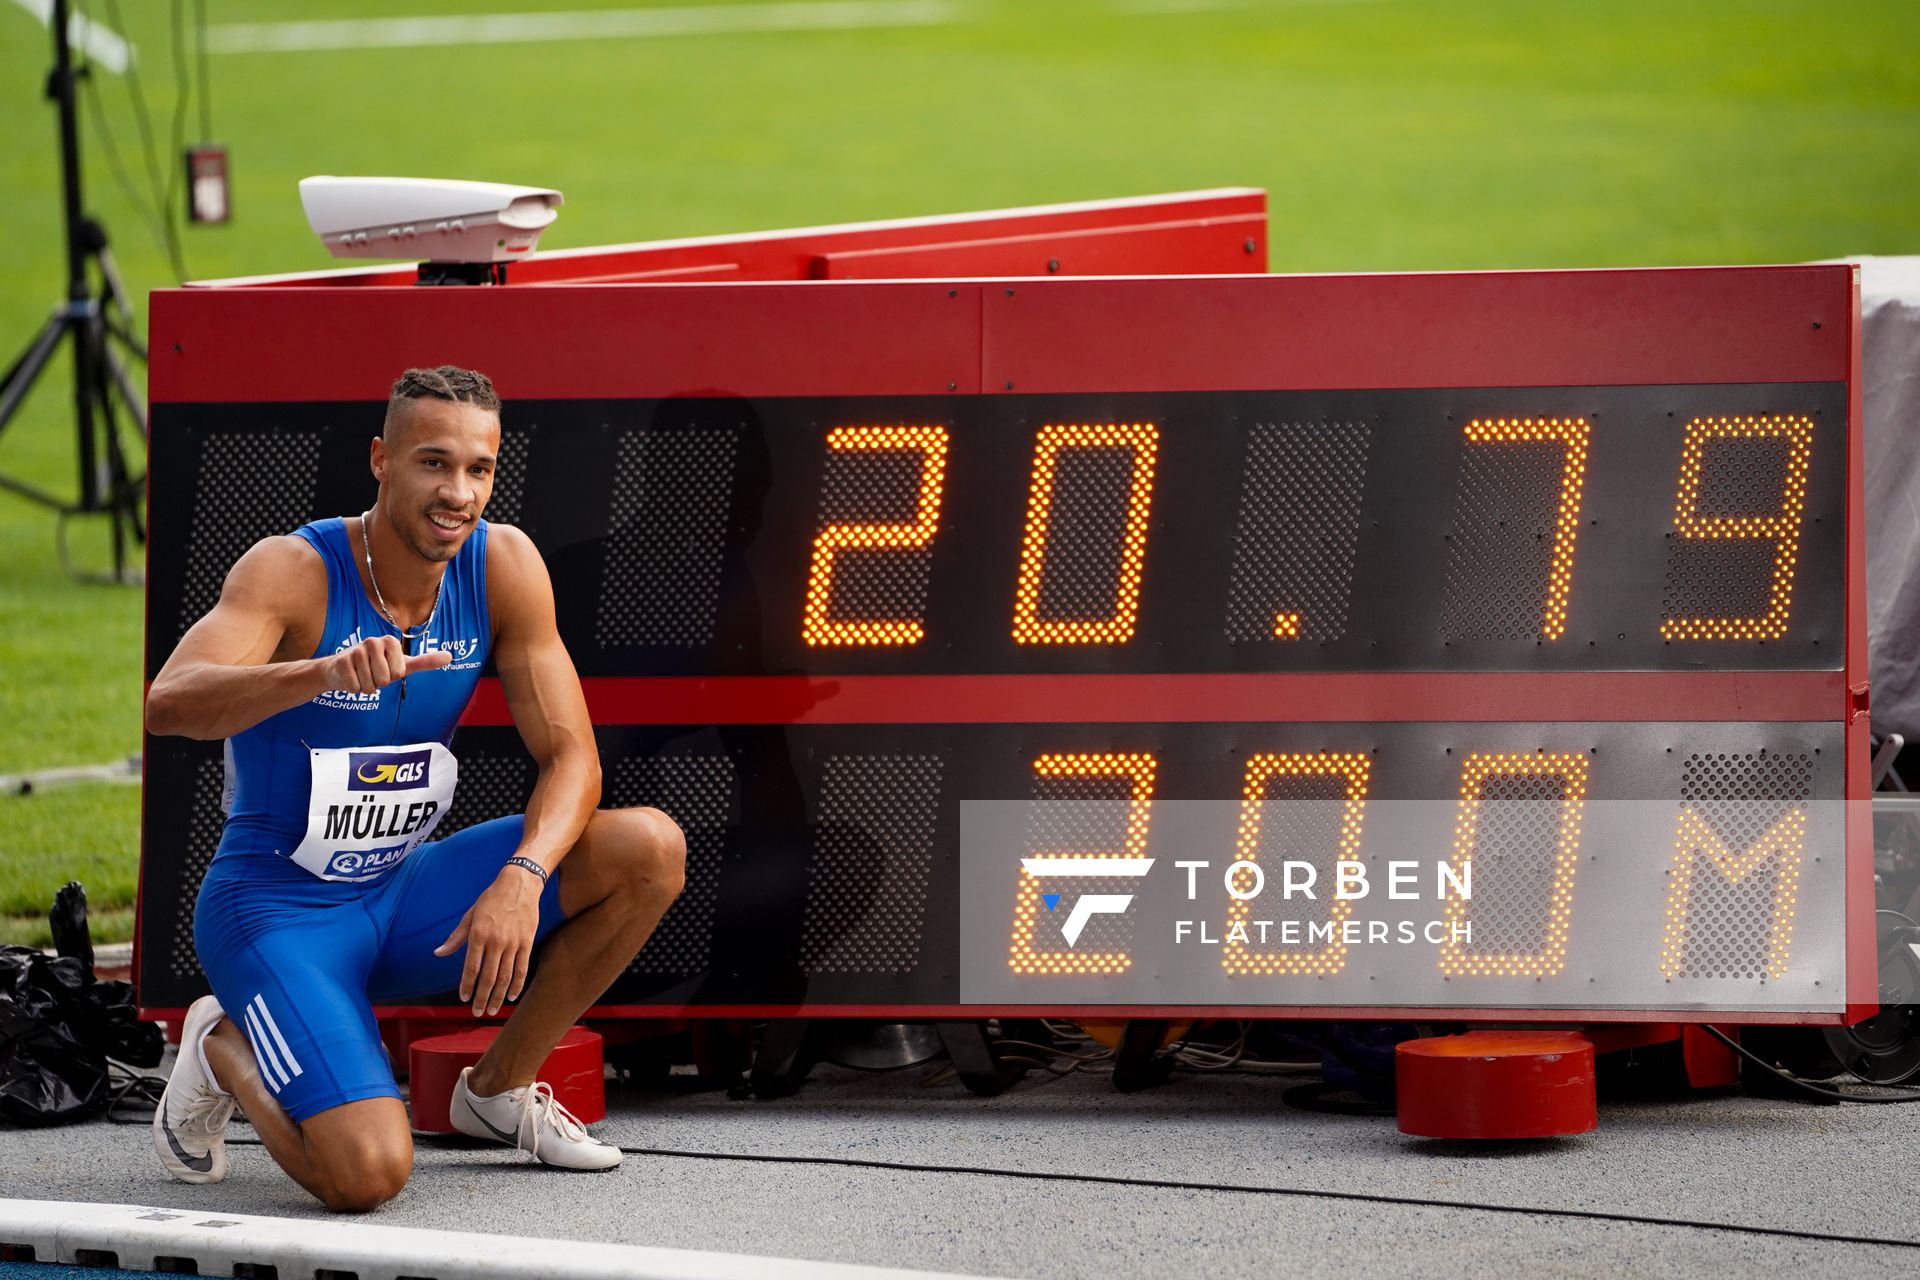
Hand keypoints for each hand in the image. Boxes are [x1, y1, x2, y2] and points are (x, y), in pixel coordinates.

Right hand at [320, 635, 450, 692]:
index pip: (399, 673)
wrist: (342, 669)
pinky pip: (354, 687)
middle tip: (373, 673)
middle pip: (384, 680)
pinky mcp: (341, 662)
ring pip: (369, 685)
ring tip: (362, 675)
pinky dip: (354, 688)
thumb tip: (450, 656)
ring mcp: (355, 650)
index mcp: (390, 641)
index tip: (387, 668)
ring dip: (366, 686)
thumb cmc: (377, 667)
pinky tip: (351, 678)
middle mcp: (373, 642)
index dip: (393, 676)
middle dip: (379, 683)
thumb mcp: (403, 664)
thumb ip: (425, 661)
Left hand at [434, 869, 541, 1015]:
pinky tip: (512, 996)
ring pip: (506, 977)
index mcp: (478, 934)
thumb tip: (439, 953)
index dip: (467, 985)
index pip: (471, 967)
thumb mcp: (470, 915)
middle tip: (477, 1012)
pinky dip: (517, 984)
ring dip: (499, 996)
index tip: (463, 998)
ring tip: (493, 1010)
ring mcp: (513, 943)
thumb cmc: (491, 899)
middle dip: (482, 997)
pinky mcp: (527, 942)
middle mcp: (496, 941)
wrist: (520, 884)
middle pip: (489, 977)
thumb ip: (456, 938)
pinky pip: (522, 968)